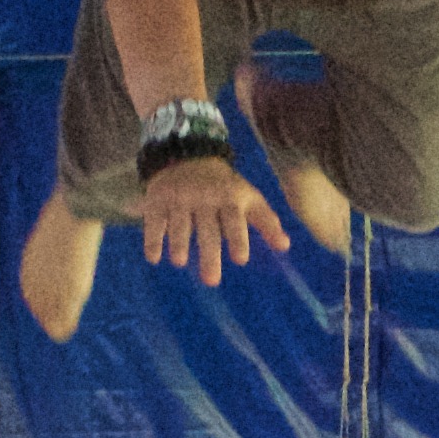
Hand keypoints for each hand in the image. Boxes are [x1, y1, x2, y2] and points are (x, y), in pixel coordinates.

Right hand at [139, 154, 290, 283]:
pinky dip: (153, 239)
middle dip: (209, 254)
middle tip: (211, 281)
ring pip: (179, 224)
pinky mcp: (158, 200)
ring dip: (179, 243)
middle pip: (207, 229)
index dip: (238, 238)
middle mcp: (205, 198)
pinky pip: (154, 221)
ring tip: (180, 262)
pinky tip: (153, 258)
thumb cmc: (225, 188)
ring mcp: (180, 199)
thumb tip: (285, 246)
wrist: (187, 156)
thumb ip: (267, 222)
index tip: (241, 259)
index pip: (235, 220)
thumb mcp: (249, 198)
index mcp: (229, 199)